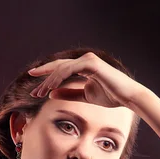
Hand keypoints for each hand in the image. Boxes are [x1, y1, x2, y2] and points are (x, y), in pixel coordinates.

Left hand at [28, 52, 145, 108]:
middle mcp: (84, 60)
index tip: (36, 87)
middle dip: (44, 75)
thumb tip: (51, 94)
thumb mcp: (85, 97)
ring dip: (49, 80)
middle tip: (32, 85)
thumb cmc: (111, 96)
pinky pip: (69, 69)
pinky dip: (59, 77)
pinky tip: (51, 87)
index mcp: (83, 66)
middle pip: (58, 66)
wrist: (127, 97)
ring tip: (40, 92)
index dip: (47, 77)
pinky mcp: (91, 63)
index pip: (61, 69)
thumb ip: (69, 94)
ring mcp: (88, 60)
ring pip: (62, 68)